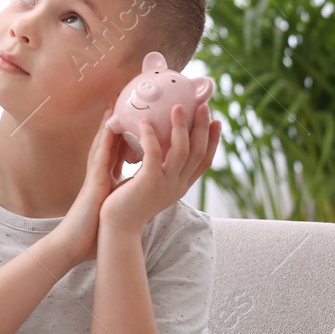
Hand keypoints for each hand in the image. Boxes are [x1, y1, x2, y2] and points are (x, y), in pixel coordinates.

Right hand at [55, 107, 124, 266]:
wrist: (74, 246)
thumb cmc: (92, 233)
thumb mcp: (110, 209)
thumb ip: (120, 198)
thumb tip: (135, 198)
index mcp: (107, 181)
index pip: (120, 153)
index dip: (127, 134)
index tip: (137, 117)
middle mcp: (101, 175)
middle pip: (112, 143)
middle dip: (118, 122)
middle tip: (125, 99)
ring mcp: (96, 178)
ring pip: (104, 145)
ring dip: (109, 124)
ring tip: (116, 102)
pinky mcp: (93, 184)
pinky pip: (100, 159)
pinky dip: (105, 142)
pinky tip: (109, 127)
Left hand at [99, 101, 220, 237]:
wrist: (118, 227)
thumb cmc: (129, 203)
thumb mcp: (152, 183)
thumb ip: (160, 168)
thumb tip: (159, 145)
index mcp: (181, 185)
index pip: (205, 161)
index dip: (213, 141)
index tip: (217, 122)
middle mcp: (178, 185)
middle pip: (198, 152)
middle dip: (202, 127)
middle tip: (202, 106)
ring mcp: (166, 184)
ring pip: (182, 150)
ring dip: (181, 126)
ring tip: (177, 107)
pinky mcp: (149, 182)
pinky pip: (154, 154)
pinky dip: (151, 136)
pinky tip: (145, 122)